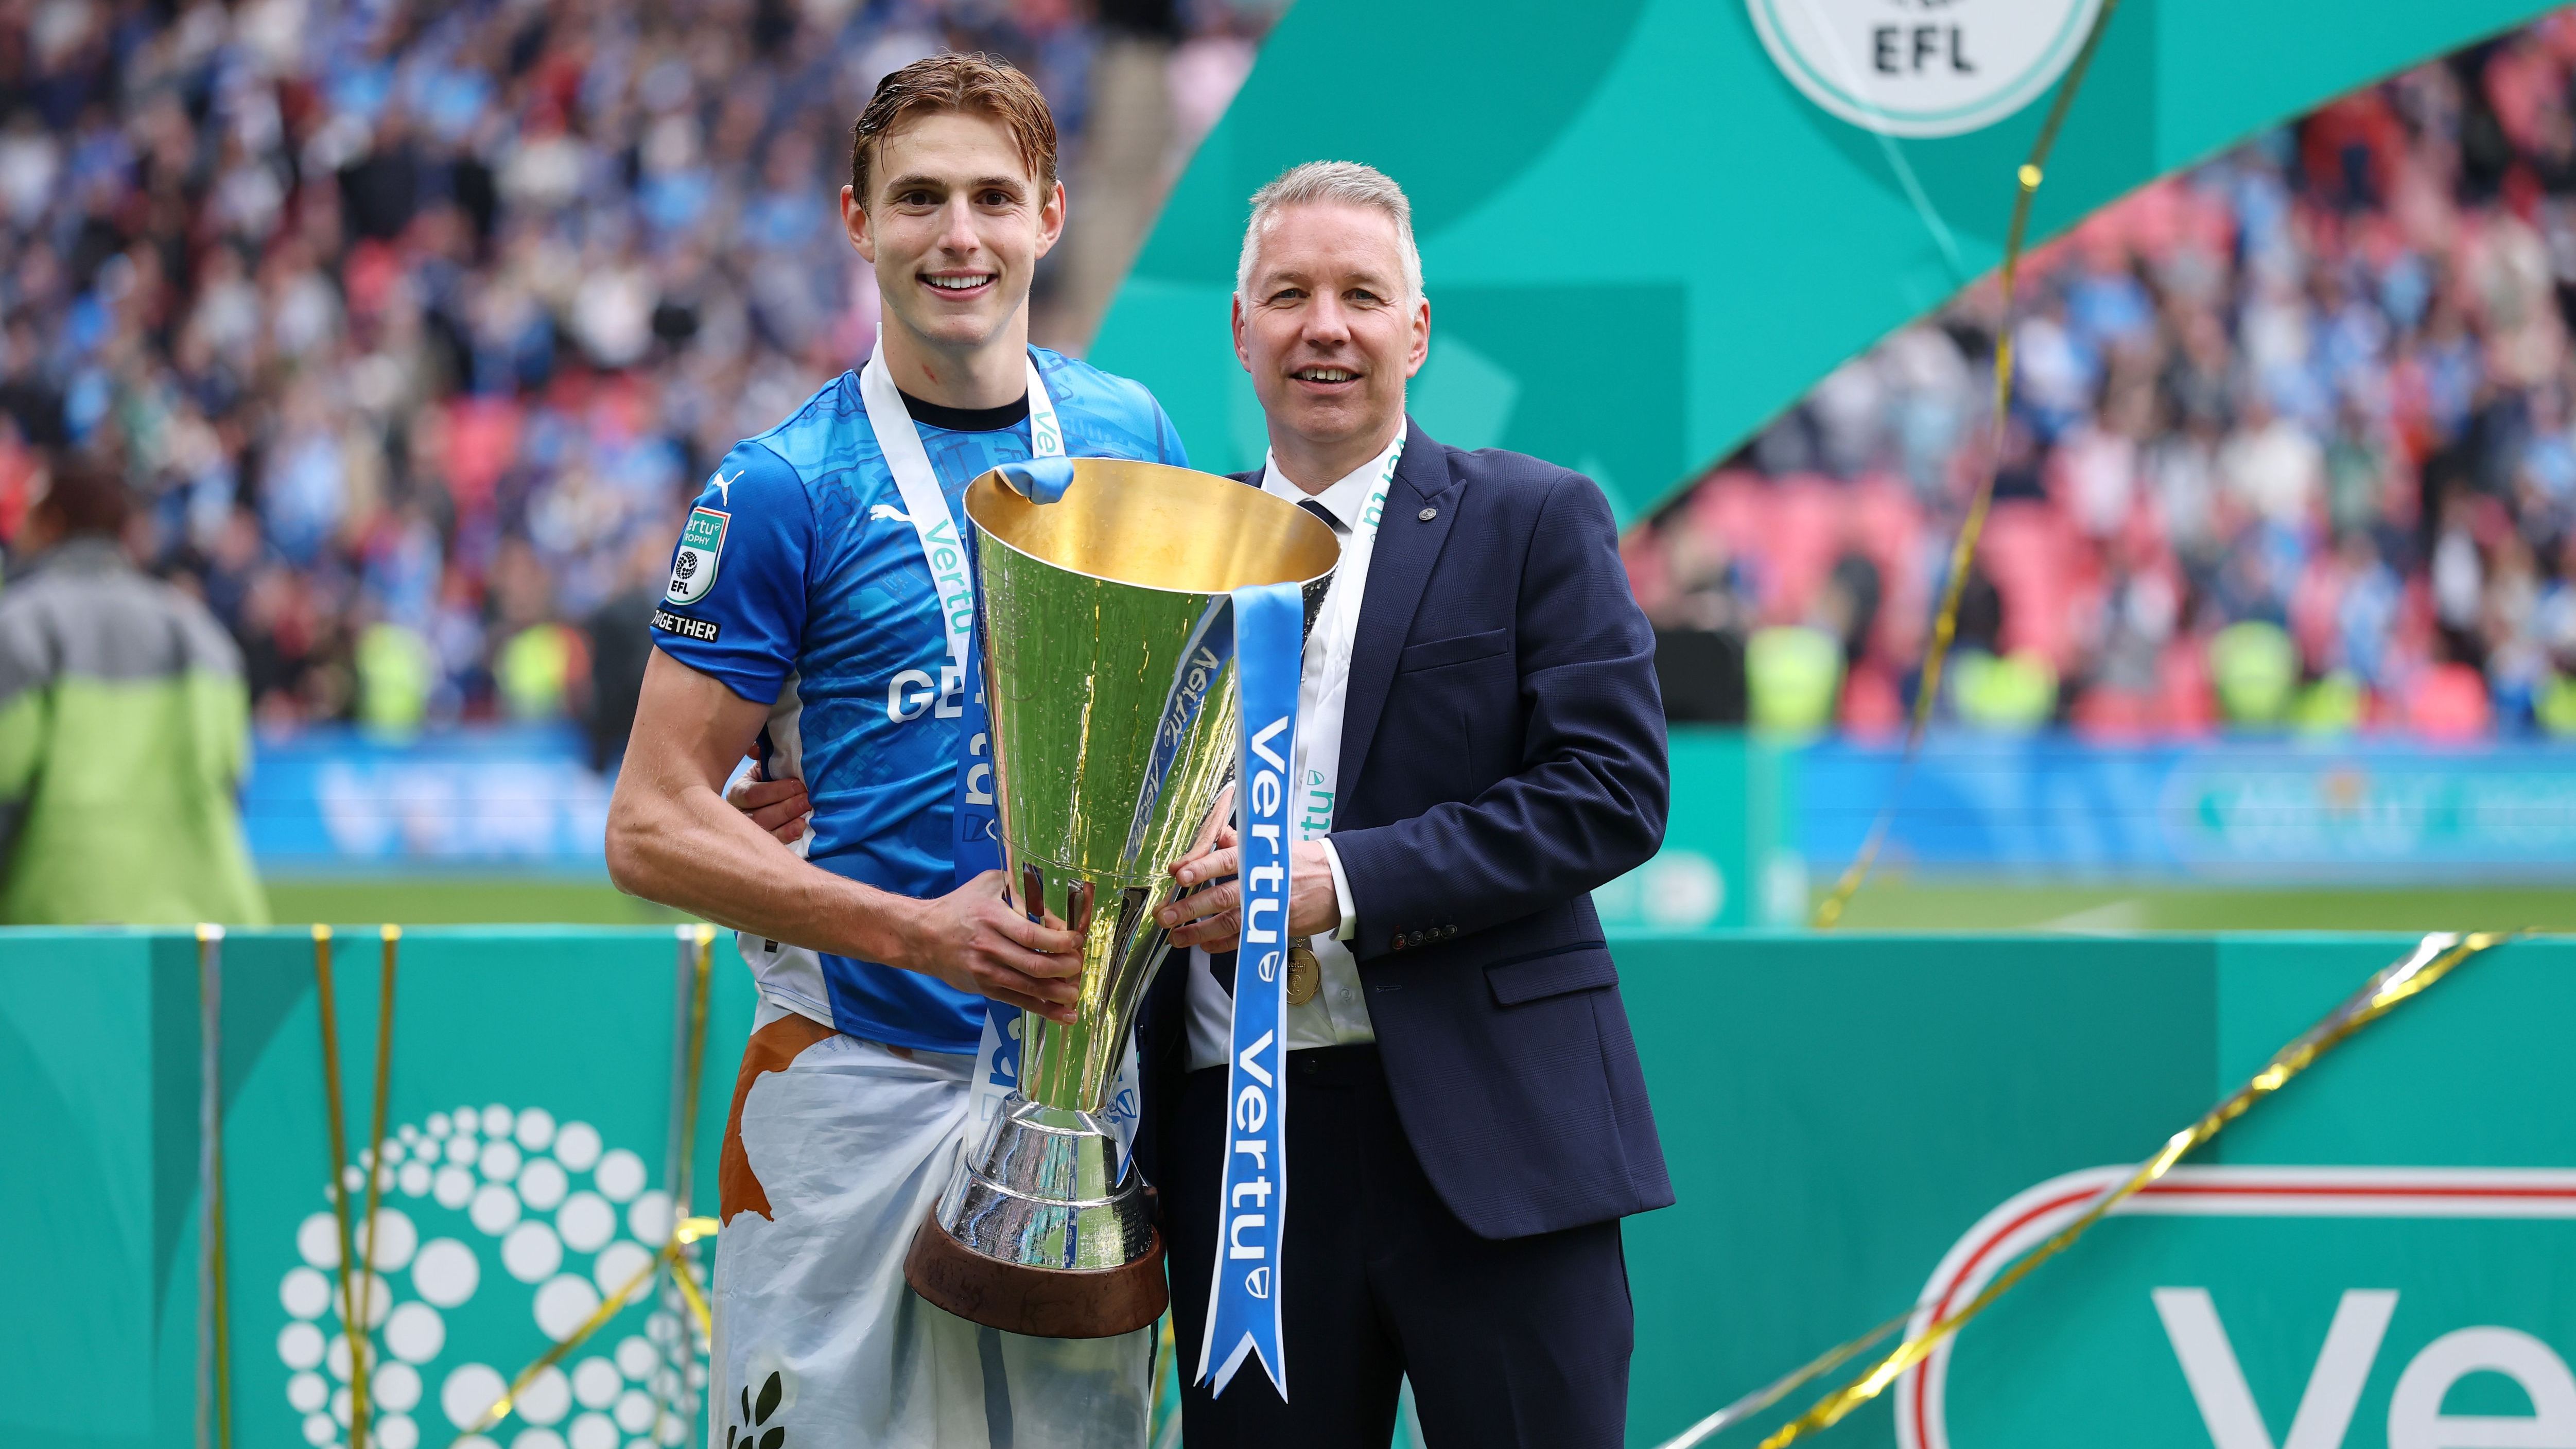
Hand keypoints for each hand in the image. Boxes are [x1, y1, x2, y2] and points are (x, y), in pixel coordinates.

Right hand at [726, 761, 810, 844]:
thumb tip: (754, 749)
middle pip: (760, 816)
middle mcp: (739, 814)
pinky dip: (788, 836)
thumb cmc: (772, 777)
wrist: (780, 794)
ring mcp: (750, 832)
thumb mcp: (764, 764)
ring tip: (806, 817)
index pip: (753, 794)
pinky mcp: (764, 843)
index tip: (798, 785)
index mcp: (738, 792)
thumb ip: (760, 753)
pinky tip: (800, 829)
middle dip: (785, 808)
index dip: (775, 791)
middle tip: (807, 800)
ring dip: (788, 824)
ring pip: (766, 832)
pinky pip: (774, 844)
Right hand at [893, 870, 1085, 1023]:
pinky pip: (1020, 1002)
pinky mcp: (986, 989)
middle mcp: (990, 947)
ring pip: (1030, 988)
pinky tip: (1066, 1015)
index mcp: (992, 918)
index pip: (1031, 935)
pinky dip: (1045, 1010)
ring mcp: (987, 971)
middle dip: (1065, 968)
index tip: (1076, 940)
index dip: (1060, 941)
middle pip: (1035, 964)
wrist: (924, 936)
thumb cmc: (962, 906)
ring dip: (1059, 993)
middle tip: (1079, 964)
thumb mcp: (990, 884)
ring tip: (1077, 991)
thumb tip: (1056, 913)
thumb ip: (1022, 891)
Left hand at [1158, 837, 1340, 951]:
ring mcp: (1269, 909)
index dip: (1201, 868)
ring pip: (1230, 923)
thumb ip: (1240, 841)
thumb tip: (1214, 834)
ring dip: (1200, 931)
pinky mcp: (1276, 928)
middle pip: (1222, 897)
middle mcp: (1262, 883)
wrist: (1341, 883)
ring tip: (1176, 937)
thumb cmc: (1304, 861)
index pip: (1225, 860)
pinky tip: (1204, 946)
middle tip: (1165, 915)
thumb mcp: (1275, 844)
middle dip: (1190, 907)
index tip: (1177, 874)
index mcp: (1260, 857)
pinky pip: (1245, 939)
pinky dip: (1223, 945)